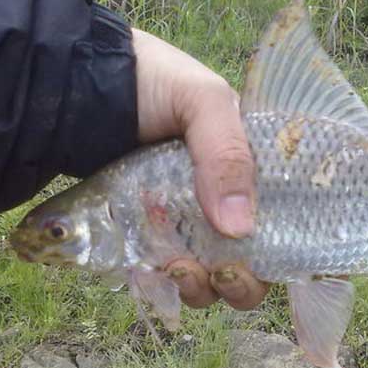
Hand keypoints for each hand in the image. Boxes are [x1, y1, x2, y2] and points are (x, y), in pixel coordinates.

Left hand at [132, 28, 268, 309]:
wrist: (83, 80)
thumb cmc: (155, 82)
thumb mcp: (203, 102)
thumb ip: (227, 154)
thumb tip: (239, 228)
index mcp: (251, 172)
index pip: (284, 225)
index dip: (284, 255)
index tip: (267, 263)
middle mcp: (223, 204)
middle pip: (250, 265)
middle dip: (241, 283)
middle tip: (222, 272)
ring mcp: (183, 223)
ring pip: (208, 279)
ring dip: (201, 288)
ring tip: (176, 268)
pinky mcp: (145, 234)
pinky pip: (162, 275)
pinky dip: (162, 284)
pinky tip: (151, 273)